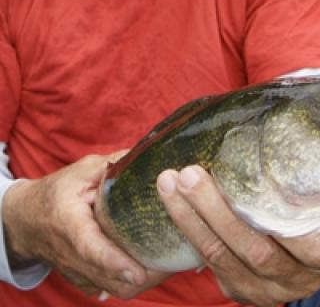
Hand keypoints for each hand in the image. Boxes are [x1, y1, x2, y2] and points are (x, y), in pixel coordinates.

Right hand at [3, 153, 169, 298]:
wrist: (26, 218)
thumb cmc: (57, 191)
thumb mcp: (82, 171)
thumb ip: (114, 165)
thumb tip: (149, 155)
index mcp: (69, 222)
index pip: (90, 247)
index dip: (113, 261)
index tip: (136, 272)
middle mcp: (71, 252)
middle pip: (107, 277)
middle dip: (139, 277)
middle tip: (169, 265)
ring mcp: (76, 269)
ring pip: (111, 288)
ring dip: (139, 282)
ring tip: (165, 267)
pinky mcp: (82, 278)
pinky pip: (109, 289)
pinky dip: (129, 283)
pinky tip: (150, 270)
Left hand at [156, 146, 319, 305]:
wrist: (265, 240)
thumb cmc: (290, 186)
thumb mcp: (309, 161)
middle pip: (309, 244)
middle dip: (245, 209)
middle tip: (196, 172)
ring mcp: (294, 277)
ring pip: (253, 256)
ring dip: (206, 218)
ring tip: (175, 181)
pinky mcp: (258, 290)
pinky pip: (224, 267)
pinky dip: (194, 233)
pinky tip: (172, 202)